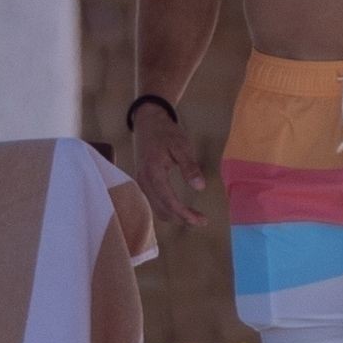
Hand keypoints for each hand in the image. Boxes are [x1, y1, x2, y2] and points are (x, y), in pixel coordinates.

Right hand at [132, 106, 207, 226]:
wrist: (147, 121)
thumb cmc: (166, 132)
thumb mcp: (181, 145)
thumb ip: (190, 166)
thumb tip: (200, 187)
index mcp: (154, 173)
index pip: (169, 202)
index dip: (185, 214)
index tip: (201, 220)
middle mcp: (144, 182)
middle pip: (162, 210)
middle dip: (182, 219)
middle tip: (201, 221)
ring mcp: (141, 182)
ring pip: (156, 208)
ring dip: (174, 216)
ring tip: (193, 218)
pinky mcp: (142, 181)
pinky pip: (153, 202)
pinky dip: (166, 210)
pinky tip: (178, 210)